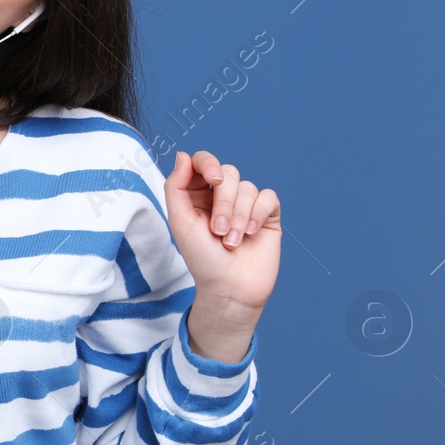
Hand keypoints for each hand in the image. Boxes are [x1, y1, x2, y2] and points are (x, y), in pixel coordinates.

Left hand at [164, 149, 280, 323]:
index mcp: (198, 194)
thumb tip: (183, 155)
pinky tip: (252, 233)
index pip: (204, 162)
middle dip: (225, 202)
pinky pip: (268, 196)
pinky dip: (258, 214)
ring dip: (240, 216)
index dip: (209, 164)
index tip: (214, 181)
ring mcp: (246, 205)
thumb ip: (176, 187)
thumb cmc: (202, 258)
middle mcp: (222, 196)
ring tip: (232, 241)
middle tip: (218, 231)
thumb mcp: (180, 222)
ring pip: (248, 187)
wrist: (230, 288)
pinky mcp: (267, 215)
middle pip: (228, 173)